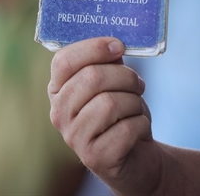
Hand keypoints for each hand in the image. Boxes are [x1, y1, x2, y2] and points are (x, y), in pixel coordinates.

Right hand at [48, 37, 162, 194]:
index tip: (119, 46)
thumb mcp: (114, 83)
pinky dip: (141, 124)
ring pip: (110, 102)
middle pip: (91, 78)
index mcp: (58, 90)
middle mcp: (59, 113)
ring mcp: (74, 137)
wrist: (138, 158)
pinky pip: (126, 128)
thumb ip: (108, 62)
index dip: (93, 48)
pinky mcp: (95, 157)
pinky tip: (138, 130)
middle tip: (137, 84)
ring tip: (136, 108)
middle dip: (125, 77)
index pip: (63, 60)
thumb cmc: (123, 113)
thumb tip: (115, 43)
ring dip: (134, 102)